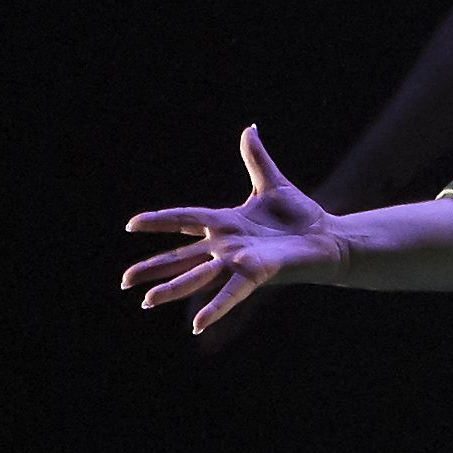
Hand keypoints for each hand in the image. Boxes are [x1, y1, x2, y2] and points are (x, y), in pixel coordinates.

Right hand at [122, 126, 345, 333]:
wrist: (329, 237)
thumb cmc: (301, 216)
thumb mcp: (272, 183)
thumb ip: (255, 158)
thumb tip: (249, 128)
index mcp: (226, 223)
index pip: (184, 219)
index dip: (159, 221)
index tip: (130, 224)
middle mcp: (227, 246)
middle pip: (182, 257)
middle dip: (153, 268)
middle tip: (124, 281)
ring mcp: (239, 262)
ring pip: (197, 277)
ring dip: (171, 289)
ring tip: (145, 302)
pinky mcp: (256, 274)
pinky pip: (231, 293)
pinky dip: (215, 308)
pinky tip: (197, 325)